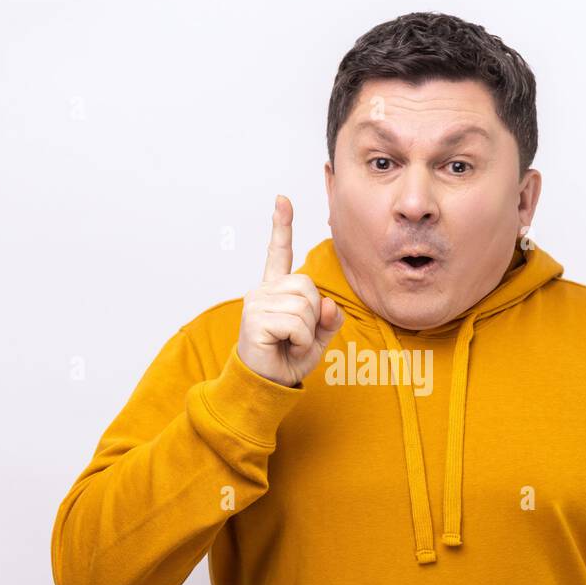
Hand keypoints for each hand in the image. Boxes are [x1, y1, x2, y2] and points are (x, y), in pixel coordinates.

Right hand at [236, 195, 344, 387]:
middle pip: (308, 285)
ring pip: (305, 305)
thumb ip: (329, 319)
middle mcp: (263, 291)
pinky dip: (302, 341)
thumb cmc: (287, 359)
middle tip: (298, 337)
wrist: (266, 385)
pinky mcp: (255, 320)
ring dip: (308, 332)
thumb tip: (330, 305)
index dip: (282, 226)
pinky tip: (286, 347)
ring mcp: (256, 303)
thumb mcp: (317, 338)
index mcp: (275, 290)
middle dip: (314, 315)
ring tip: (291, 344)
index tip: (282, 199)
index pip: (279, 253)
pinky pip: (298, 324)